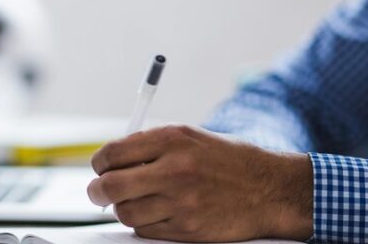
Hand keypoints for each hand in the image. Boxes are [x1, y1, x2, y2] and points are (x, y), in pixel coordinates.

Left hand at [87, 125, 312, 241]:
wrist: (269, 189)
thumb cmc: (228, 161)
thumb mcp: (190, 137)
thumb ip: (151, 146)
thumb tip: (111, 161)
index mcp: (172, 139)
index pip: (112, 153)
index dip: (99, 163)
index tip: (100, 168)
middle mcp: (174, 169)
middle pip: (110, 186)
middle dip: (97, 191)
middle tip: (99, 192)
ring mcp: (181, 201)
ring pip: (125, 212)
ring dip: (123, 208)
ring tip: (135, 201)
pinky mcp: (187, 229)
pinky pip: (145, 230)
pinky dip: (144, 224)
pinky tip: (157, 213)